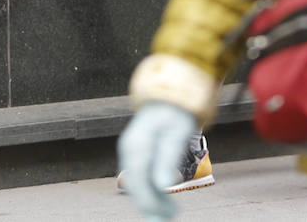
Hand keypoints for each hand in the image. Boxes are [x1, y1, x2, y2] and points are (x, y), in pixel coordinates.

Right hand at [117, 101, 197, 219]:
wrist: (169, 98)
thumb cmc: (176, 115)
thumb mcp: (177, 134)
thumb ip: (168, 158)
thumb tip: (163, 185)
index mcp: (137, 143)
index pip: (138, 178)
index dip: (150, 199)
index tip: (167, 213)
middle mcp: (129, 149)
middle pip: (135, 183)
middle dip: (151, 203)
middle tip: (172, 215)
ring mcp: (131, 152)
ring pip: (136, 183)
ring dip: (151, 199)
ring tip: (171, 210)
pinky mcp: (137, 155)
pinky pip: (140, 178)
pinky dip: (150, 190)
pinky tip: (163, 198)